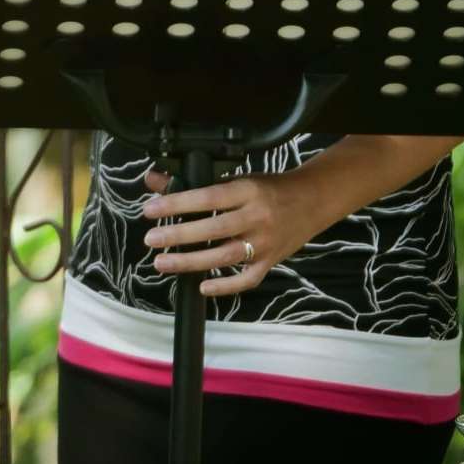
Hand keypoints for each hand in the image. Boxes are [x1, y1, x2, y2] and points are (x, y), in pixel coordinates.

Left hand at [140, 166, 323, 297]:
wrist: (314, 200)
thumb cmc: (269, 187)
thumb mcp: (236, 177)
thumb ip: (194, 181)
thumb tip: (154, 181)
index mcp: (247, 191)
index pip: (207, 198)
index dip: (176, 204)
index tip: (150, 210)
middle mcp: (257, 217)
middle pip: (214, 229)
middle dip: (178, 236)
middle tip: (150, 239)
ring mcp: (265, 242)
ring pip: (226, 256)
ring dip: (191, 262)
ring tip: (162, 262)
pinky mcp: (271, 261)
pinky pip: (248, 279)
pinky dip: (225, 286)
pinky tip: (202, 287)